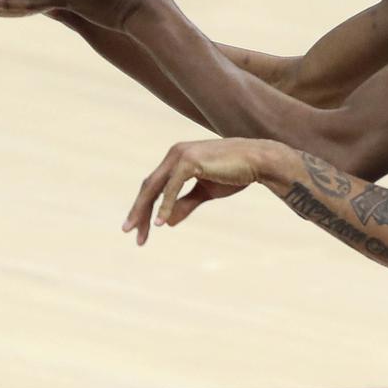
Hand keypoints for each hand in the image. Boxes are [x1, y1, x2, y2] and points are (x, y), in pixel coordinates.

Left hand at [122, 138, 276, 245]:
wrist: (258, 161)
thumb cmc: (235, 173)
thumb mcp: (206, 192)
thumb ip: (185, 204)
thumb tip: (167, 223)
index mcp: (177, 158)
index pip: (154, 185)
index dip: (145, 206)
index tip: (138, 228)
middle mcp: (175, 154)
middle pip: (149, 186)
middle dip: (139, 211)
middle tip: (129, 233)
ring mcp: (181, 155)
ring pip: (155, 187)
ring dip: (146, 211)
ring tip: (140, 232)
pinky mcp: (190, 161)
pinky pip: (172, 187)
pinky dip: (164, 205)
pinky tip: (159, 222)